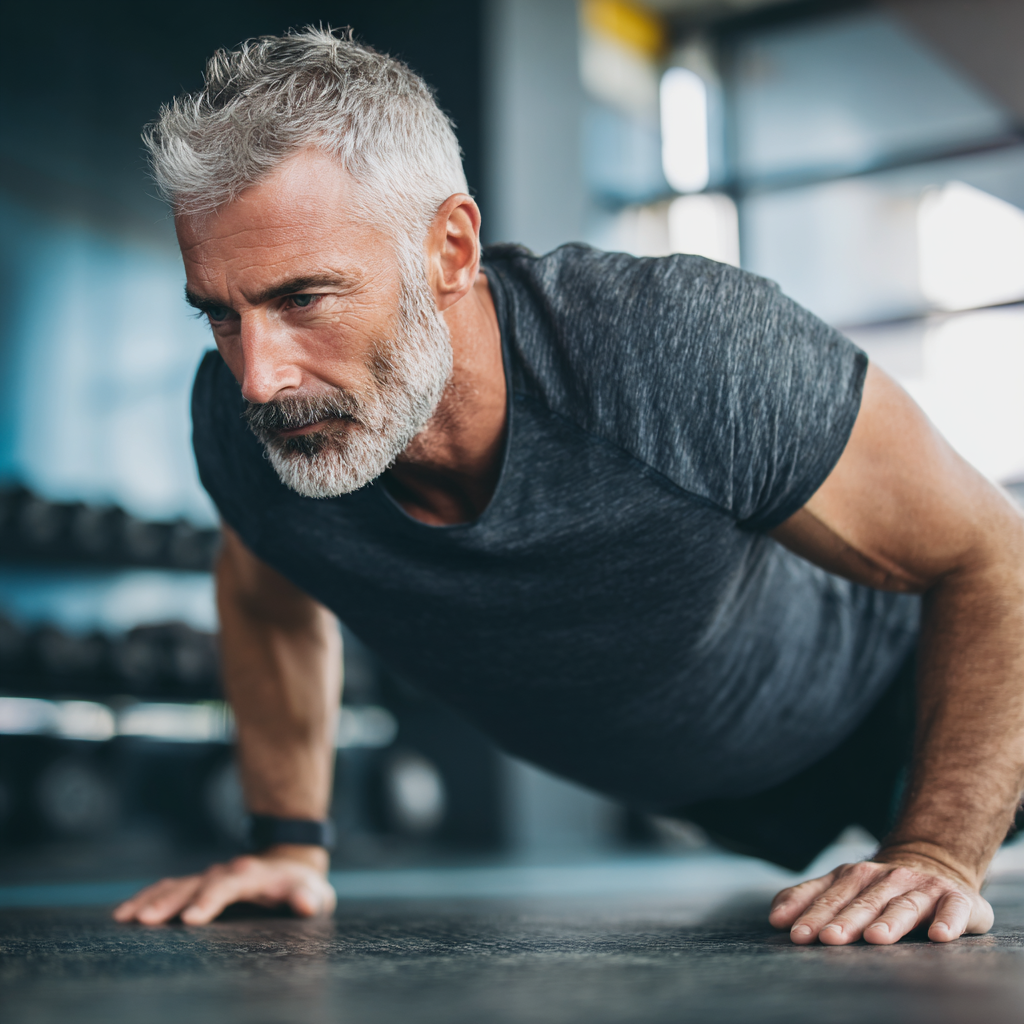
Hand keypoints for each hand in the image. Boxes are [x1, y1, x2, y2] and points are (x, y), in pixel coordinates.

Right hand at [112, 844, 335, 924]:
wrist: (290, 867)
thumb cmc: (302, 889)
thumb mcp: (314, 893)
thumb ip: (309, 898)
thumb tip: (307, 904)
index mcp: (252, 874)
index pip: (229, 884)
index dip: (210, 899)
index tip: (191, 918)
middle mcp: (225, 872)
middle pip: (194, 884)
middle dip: (170, 902)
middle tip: (146, 921)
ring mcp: (208, 878)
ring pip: (175, 885)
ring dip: (151, 899)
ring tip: (125, 917)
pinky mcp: (197, 887)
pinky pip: (167, 889)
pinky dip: (146, 898)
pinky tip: (123, 914)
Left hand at [768, 855, 993, 944]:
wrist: (936, 865)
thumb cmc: (879, 888)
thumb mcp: (842, 887)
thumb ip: (807, 898)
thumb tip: (774, 918)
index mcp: (855, 876)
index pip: (830, 898)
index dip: (813, 915)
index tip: (796, 934)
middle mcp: (886, 878)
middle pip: (863, 903)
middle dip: (845, 921)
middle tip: (828, 939)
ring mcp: (922, 887)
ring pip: (902, 905)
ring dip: (889, 921)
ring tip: (875, 938)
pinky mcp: (956, 898)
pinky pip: (953, 910)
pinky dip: (948, 922)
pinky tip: (939, 936)